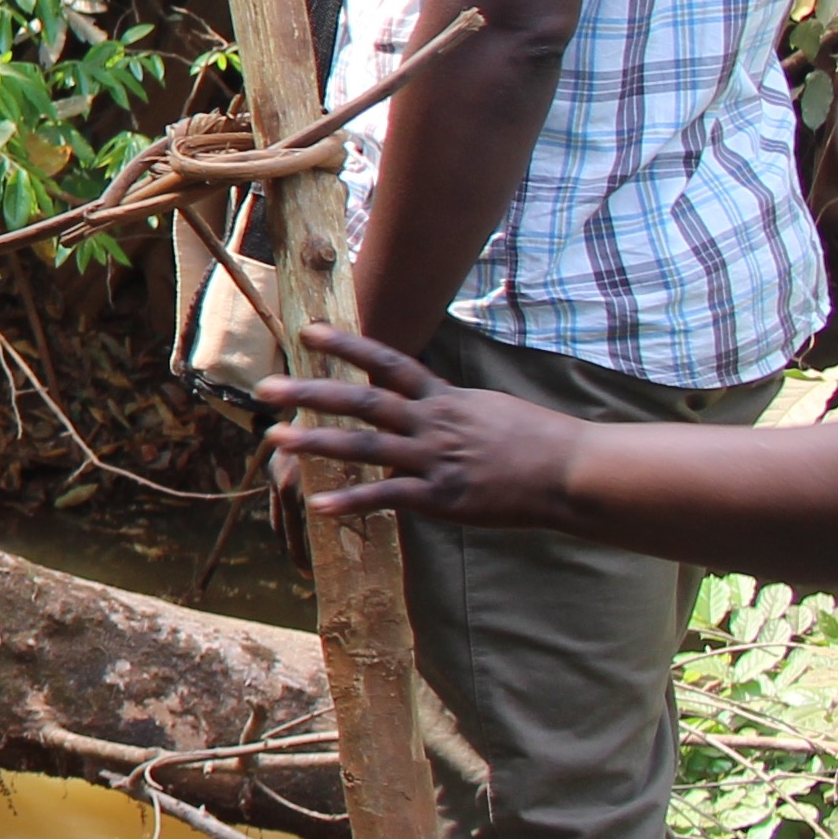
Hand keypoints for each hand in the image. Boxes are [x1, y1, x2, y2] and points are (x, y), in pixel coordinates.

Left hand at [257, 326, 581, 527]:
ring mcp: (435, 459)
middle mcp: (433, 422)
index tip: (307, 331)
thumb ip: (449, 407)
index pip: (387, 362)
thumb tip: (423, 402)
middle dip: (311, 394)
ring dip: (317, 443)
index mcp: (444, 398)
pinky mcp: (443, 496)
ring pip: (366, 446)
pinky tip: (320, 506)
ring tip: (276, 440)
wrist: (572, 473)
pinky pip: (389, 497)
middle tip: (265, 388)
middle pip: (363, 401)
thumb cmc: (536, 442)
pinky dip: (354, 502)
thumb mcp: (489, 409)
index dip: (346, 345)